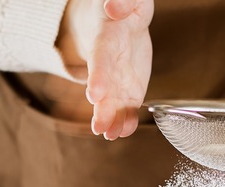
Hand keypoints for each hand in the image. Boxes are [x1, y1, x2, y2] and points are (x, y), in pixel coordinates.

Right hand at [61, 0, 152, 139]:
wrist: (120, 24)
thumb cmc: (125, 7)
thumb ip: (122, 2)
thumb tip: (113, 7)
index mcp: (106, 40)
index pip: (101, 59)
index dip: (99, 77)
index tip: (96, 94)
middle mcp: (108, 65)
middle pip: (104, 88)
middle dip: (102, 108)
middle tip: (99, 127)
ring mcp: (116, 80)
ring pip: (112, 103)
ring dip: (111, 120)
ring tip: (110, 135)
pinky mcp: (128, 90)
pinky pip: (127, 108)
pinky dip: (126, 121)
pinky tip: (123, 132)